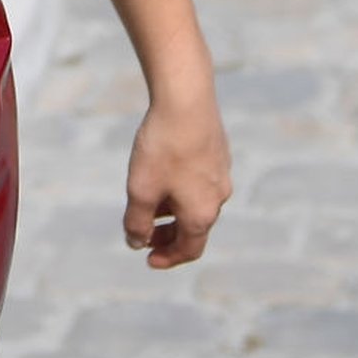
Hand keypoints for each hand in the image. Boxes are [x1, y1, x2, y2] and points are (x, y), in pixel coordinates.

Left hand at [123, 90, 230, 268]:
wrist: (186, 100)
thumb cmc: (163, 148)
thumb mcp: (140, 190)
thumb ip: (136, 222)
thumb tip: (136, 243)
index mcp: (202, 214)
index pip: (189, 249)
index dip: (168, 258)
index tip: (147, 258)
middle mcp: (219, 197)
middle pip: (194, 227)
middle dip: (167, 235)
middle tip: (143, 234)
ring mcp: (222, 173)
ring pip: (197, 202)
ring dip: (173, 210)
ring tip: (148, 202)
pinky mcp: (218, 152)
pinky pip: (200, 181)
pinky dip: (181, 188)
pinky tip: (162, 172)